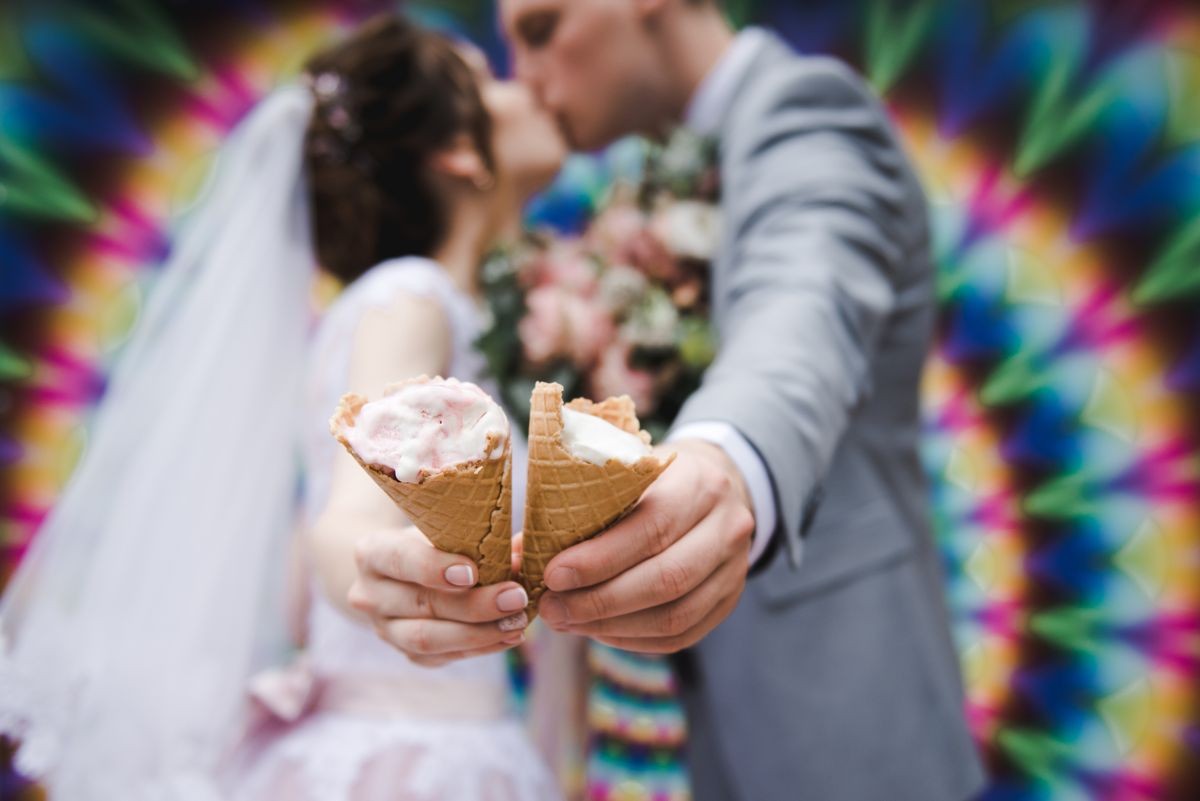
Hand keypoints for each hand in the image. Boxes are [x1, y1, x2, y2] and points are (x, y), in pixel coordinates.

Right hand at [348, 525, 529, 666]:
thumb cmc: (428, 541)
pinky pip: (443, 657)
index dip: (434, 568)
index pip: (400, 560)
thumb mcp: (444, 530)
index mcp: (372, 552)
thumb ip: (479, 539)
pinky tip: (508, 636)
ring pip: (429, 639)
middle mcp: (369, 594)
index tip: (472, 573)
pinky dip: (480, 647)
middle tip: (516, 597)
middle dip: (475, 605)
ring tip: (517, 622)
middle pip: (423, 604)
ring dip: (479, 633)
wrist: (397, 573)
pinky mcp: (406, 654)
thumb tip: (524, 550)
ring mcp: (385, 629)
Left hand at [537, 439, 754, 652]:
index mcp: (699, 483)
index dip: (600, 558)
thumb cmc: (655, 479)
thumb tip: (520, 555)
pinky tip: (598, 631)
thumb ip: (577, 509)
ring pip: (675, 615)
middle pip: (666, 577)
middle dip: (601, 600)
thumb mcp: (625, 475)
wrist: (718, 484)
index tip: (553, 575)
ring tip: (567, 622)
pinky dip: (633, 639)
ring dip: (613, 626)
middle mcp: (728, 526)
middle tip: (553, 608)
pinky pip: (681, 634)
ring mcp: (735, 568)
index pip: (652, 527)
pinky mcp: (729, 601)